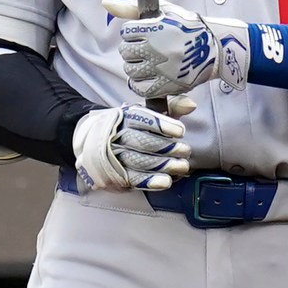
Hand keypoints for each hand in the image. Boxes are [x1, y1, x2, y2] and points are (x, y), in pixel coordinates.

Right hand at [72, 97, 194, 190]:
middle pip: (143, 142)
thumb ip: (171, 107)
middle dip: (167, 147)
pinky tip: (165, 181)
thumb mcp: (148, 113)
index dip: (162, 125)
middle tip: (185, 151)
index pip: (143, 119)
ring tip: (181, 167)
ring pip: (139, 161)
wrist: (96, 143)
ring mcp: (115, 157)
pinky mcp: (116, 176)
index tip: (180, 132)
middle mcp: (119, 136)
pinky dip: (150, 181)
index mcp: (126, 117)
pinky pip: (133, 179)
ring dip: (163, 165)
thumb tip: (191, 105)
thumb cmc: (131, 126)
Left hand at [104, 0, 249, 98]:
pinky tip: (147, 76)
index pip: (127, 32)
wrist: (214, 48)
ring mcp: (161, 68)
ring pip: (130, 70)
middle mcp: (156, 48)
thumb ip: (132, 7)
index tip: (144, 33)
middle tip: (145, 48)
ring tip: (147, 61)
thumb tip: (105, 3)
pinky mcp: (166, 85)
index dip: (133, 32)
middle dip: (132, 49)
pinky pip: (140, 88)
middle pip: (126, 52)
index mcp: (155, 28)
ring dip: (135, 66)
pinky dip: (140, 83)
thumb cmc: (186, 26)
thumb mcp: (163, 10)